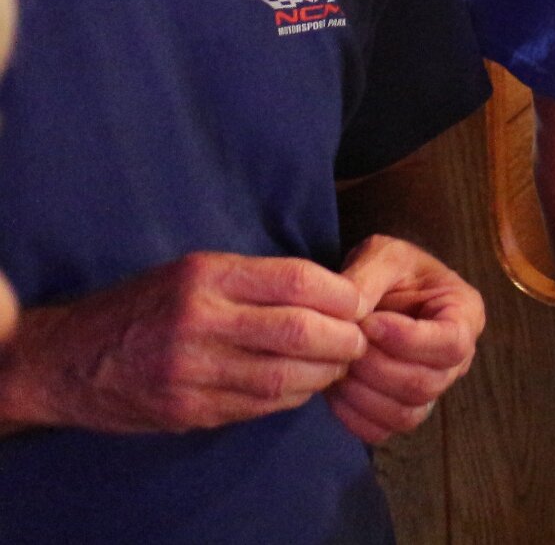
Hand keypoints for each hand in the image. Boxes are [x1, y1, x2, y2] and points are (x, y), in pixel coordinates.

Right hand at [0, 252, 366, 434]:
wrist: (67, 360)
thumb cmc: (144, 307)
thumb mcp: (193, 273)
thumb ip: (255, 281)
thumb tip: (331, 292)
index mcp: (206, 276)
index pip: (297, 280)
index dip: (341, 294)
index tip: (359, 302)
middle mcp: (199, 321)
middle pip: (299, 331)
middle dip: (344, 339)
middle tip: (358, 341)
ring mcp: (191, 371)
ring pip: (284, 376)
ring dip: (324, 373)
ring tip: (336, 365)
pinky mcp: (187, 410)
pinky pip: (258, 406)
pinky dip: (291, 397)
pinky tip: (301, 387)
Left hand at [324, 236, 485, 443]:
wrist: (375, 292)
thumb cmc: (390, 269)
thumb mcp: (383, 254)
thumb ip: (368, 277)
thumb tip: (353, 313)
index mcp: (464, 314)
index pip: (452, 343)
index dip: (410, 340)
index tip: (370, 323)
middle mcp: (457, 359)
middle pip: (428, 383)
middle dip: (378, 367)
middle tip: (346, 344)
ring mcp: (431, 389)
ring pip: (407, 412)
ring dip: (364, 393)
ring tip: (339, 365)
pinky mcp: (402, 409)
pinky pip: (382, 430)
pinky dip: (354, 416)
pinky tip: (337, 388)